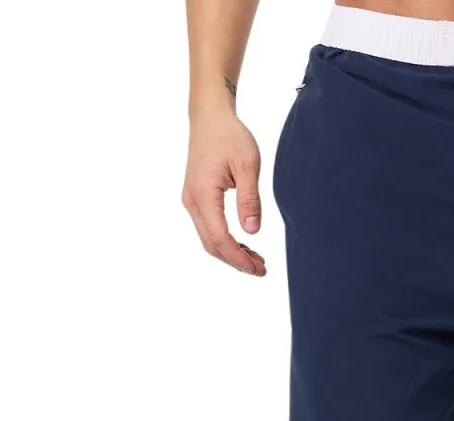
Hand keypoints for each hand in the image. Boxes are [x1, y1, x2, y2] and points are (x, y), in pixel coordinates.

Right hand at [182, 112, 266, 275]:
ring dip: (231, 253)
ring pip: (209, 239)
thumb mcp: (248, 165)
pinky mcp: (196, 198)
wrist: (210, 117)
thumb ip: (250, 200)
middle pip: (212, 244)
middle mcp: (193, 201)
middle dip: (236, 261)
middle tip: (261, 270)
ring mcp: (192, 200)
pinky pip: (209, 228)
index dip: (239, 258)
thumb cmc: (230, 136)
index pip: (220, 238)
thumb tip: (252, 232)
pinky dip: (225, 241)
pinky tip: (245, 245)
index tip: (258, 269)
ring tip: (257, 261)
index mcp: (204, 194)